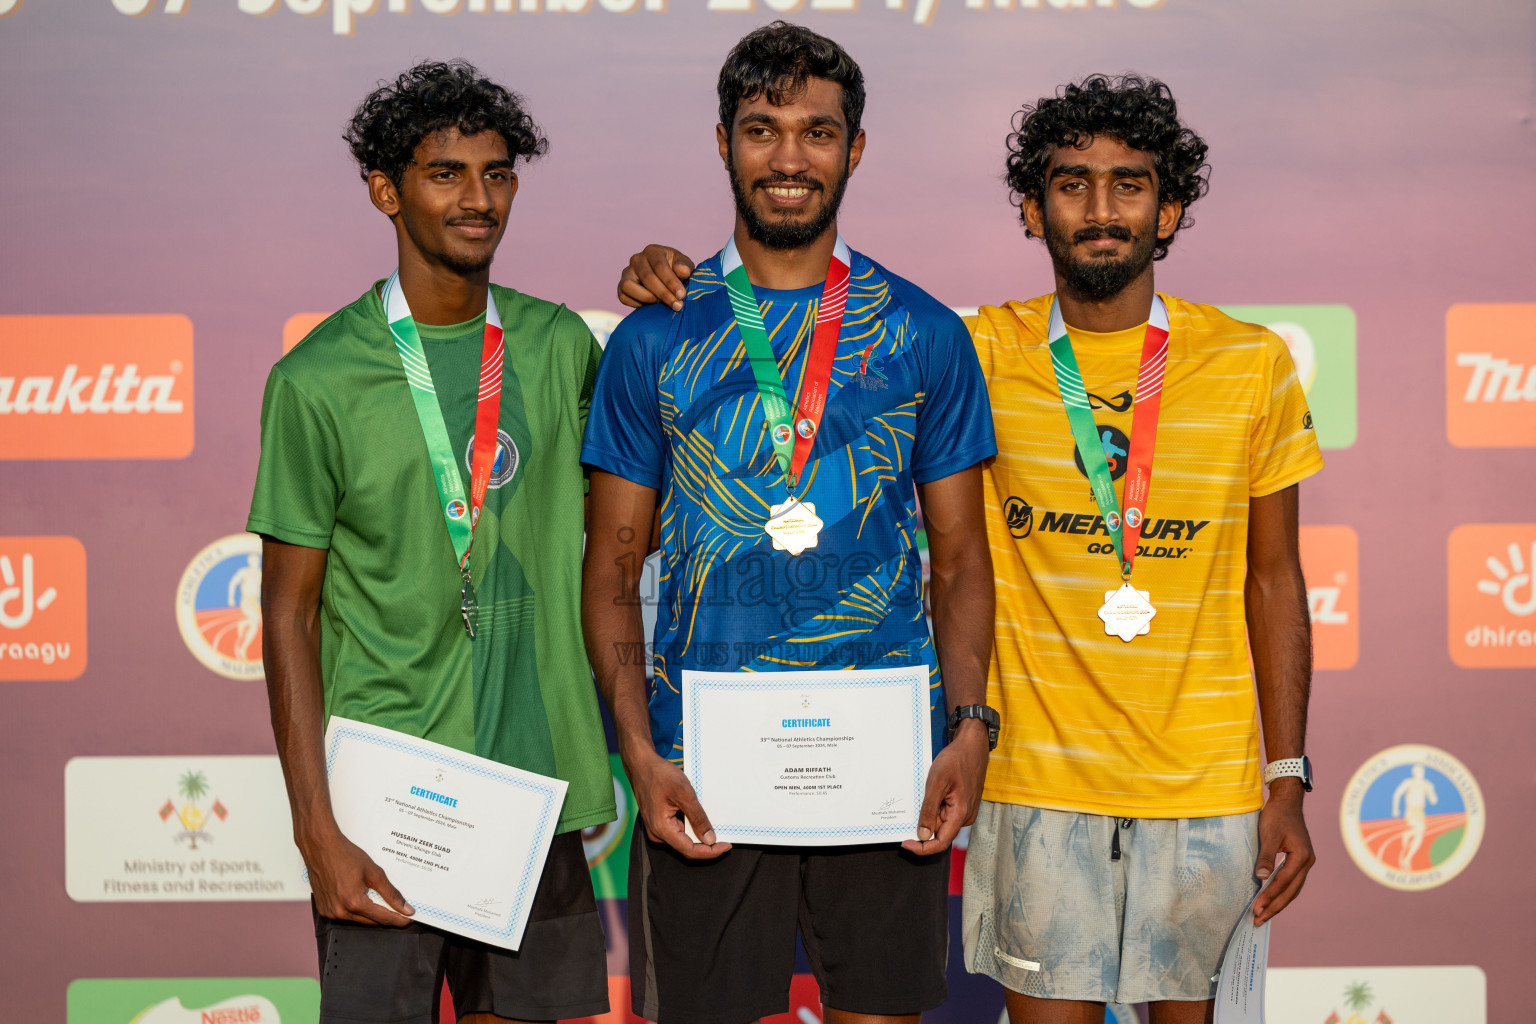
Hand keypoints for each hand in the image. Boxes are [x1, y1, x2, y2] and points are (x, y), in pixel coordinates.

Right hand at [300, 824, 414, 925]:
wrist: (321, 847)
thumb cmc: (345, 856)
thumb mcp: (374, 873)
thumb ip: (391, 893)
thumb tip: (406, 909)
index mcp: (354, 902)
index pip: (383, 918)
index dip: (399, 919)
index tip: (410, 918)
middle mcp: (340, 911)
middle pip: (371, 921)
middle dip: (386, 916)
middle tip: (400, 909)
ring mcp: (330, 913)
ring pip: (359, 920)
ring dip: (370, 913)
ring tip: (378, 898)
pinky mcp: (324, 910)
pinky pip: (346, 916)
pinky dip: (356, 910)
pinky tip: (360, 897)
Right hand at [618, 245, 694, 310]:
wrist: (666, 280)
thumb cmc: (676, 271)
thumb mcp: (685, 266)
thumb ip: (685, 267)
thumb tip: (683, 270)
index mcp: (653, 251)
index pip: (660, 266)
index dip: (671, 282)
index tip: (681, 295)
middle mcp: (637, 259)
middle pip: (647, 277)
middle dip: (663, 294)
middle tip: (676, 305)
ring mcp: (627, 272)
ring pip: (628, 285)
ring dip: (646, 297)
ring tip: (659, 303)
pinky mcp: (621, 286)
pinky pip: (623, 297)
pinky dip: (636, 303)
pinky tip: (650, 305)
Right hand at [625, 747, 731, 859]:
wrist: (641, 765)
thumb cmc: (659, 775)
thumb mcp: (684, 793)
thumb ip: (697, 818)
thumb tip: (710, 839)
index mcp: (661, 829)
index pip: (690, 850)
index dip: (710, 851)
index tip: (727, 846)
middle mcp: (657, 833)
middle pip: (687, 847)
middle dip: (707, 844)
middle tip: (726, 837)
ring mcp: (657, 829)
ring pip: (684, 839)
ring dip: (699, 834)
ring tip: (714, 824)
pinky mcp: (660, 823)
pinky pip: (678, 830)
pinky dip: (691, 827)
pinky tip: (700, 818)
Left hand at [902, 719, 988, 855]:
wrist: (972, 746)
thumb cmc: (955, 761)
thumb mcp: (936, 783)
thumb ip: (929, 811)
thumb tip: (923, 836)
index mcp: (961, 814)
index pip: (941, 843)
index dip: (922, 848)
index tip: (905, 843)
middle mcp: (965, 817)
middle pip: (940, 833)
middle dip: (922, 827)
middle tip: (907, 813)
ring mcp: (965, 811)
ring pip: (942, 822)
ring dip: (928, 815)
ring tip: (922, 795)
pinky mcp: (963, 804)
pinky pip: (946, 813)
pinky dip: (934, 808)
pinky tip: (930, 794)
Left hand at [1252, 780, 1314, 922]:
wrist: (1287, 802)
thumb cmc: (1277, 816)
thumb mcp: (1268, 834)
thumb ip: (1266, 857)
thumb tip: (1261, 878)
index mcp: (1302, 857)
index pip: (1283, 882)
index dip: (1269, 896)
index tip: (1256, 908)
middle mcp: (1307, 862)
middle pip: (1291, 891)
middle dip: (1274, 907)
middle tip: (1258, 920)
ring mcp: (1305, 863)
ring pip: (1293, 890)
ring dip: (1279, 903)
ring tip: (1264, 915)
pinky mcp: (1299, 861)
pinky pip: (1292, 883)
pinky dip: (1282, 893)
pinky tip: (1271, 900)